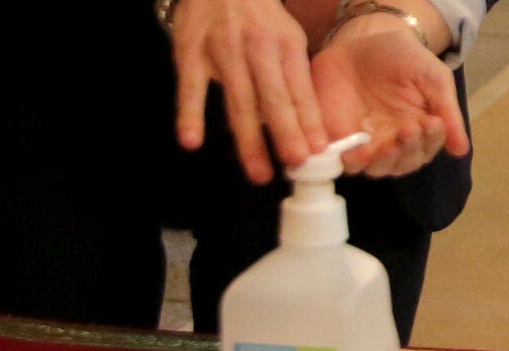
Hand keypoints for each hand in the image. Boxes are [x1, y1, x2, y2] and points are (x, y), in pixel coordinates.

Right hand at [170, 0, 327, 183]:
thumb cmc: (258, 18)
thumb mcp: (287, 38)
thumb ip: (295, 78)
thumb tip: (311, 127)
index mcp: (286, 45)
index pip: (300, 90)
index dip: (310, 121)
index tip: (318, 151)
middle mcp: (257, 48)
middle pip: (273, 99)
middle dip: (286, 134)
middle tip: (296, 164)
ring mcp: (223, 50)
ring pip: (238, 101)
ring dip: (248, 141)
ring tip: (258, 173)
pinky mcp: (190, 51)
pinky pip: (190, 87)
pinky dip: (190, 115)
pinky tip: (191, 141)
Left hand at [311, 24, 470, 177]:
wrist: (361, 40)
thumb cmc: (402, 58)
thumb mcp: (433, 77)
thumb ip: (447, 110)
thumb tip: (462, 150)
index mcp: (420, 132)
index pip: (428, 148)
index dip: (432, 140)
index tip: (432, 122)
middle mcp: (395, 144)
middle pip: (405, 163)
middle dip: (409, 150)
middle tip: (409, 129)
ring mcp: (367, 144)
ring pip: (379, 168)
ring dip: (386, 161)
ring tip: (389, 144)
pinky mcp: (340, 140)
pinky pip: (347, 162)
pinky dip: (353, 162)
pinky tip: (360, 153)